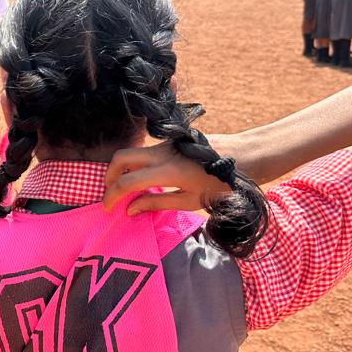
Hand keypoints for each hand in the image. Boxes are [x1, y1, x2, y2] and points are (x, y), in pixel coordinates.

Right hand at [103, 140, 233, 214]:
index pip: (127, 182)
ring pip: (132, 152)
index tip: (107, 209)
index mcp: (168, 171)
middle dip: (109, 176)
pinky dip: (136, 164)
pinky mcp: (170, 141)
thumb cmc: (221, 185)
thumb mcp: (190, 201)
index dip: (112, 196)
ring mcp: (165, 144)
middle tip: (111, 194)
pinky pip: (145, 151)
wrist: (244, 157)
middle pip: (121, 157)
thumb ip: (157, 203)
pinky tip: (143, 179)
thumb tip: (130, 209)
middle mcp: (162, 153)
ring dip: (122, 169)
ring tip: (126, 189)